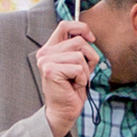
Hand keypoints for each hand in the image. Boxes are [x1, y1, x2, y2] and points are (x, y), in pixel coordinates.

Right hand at [36, 18, 98, 136]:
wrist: (64, 111)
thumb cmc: (72, 88)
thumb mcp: (78, 63)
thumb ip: (79, 48)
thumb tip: (89, 35)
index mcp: (50, 48)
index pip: (65, 25)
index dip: (81, 28)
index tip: (91, 39)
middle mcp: (45, 53)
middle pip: (78, 41)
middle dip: (89, 57)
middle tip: (82, 73)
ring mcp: (46, 62)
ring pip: (79, 56)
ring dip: (85, 71)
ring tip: (76, 80)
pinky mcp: (50, 71)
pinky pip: (78, 68)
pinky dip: (81, 79)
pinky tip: (73, 86)